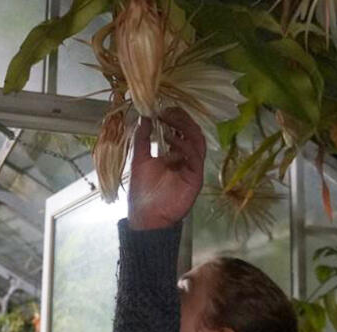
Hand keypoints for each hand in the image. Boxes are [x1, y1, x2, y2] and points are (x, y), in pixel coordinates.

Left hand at [128, 107, 205, 229]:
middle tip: (166, 112)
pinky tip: (171, 139)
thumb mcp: (139, 160)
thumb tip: (144, 118)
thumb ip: (142, 140)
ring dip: (184, 128)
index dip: (174, 118)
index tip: (161, 109)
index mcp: (173, 153)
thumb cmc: (143, 192)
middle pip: (192, 132)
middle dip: (181, 119)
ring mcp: (191, 168)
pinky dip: (184, 145)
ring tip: (169, 120)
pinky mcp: (195, 178)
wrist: (146, 217)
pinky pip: (195, 157)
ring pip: (197, 141)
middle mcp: (185, 158)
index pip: (181, 130)